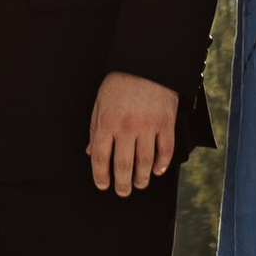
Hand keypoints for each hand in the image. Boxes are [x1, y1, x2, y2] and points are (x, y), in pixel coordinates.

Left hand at [87, 72, 177, 197]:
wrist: (147, 63)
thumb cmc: (119, 83)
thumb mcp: (100, 103)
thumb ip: (94, 128)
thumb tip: (90, 152)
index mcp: (107, 122)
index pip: (100, 157)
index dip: (100, 175)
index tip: (103, 185)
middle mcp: (127, 127)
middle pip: (123, 165)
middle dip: (122, 183)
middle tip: (123, 191)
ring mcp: (148, 126)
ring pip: (145, 162)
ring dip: (142, 178)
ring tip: (139, 184)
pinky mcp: (166, 123)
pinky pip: (165, 150)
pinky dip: (162, 164)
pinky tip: (157, 171)